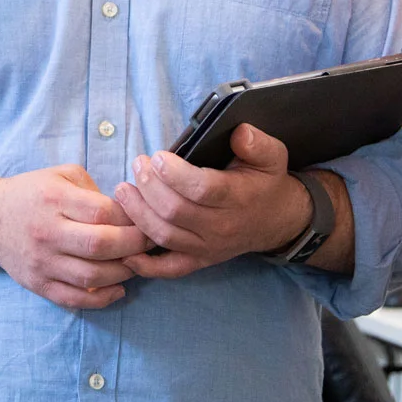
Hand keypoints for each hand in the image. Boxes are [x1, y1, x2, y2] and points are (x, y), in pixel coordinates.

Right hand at [0, 165, 148, 309]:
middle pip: (100, 245)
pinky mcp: (38, 284)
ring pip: (92, 276)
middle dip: (134, 245)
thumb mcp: (61, 175)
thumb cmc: (33, 194)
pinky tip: (118, 288)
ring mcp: (42, 262)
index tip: (144, 218)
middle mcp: (47, 232)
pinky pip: (74, 299)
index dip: (130, 217)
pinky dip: (102, 299)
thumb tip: (128, 210)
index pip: (102, 212)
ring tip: (136, 263)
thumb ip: (93, 189)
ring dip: (123, 273)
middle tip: (150, 242)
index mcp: (54, 199)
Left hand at [113, 124, 310, 279]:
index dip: (174, 174)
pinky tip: (126, 250)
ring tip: (124, 190)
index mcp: (238, 198)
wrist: (277, 221)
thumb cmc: (266, 183)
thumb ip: (257, 143)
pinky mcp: (199, 261)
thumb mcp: (272, 156)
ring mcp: (208, 248)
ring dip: (138, 214)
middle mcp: (221, 227)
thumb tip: (239, 133)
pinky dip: (145, 265)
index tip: (159, 157)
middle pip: (175, 212)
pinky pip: (169, 269)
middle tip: (139, 165)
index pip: (201, 189)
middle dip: (149, 187)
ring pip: (165, 236)